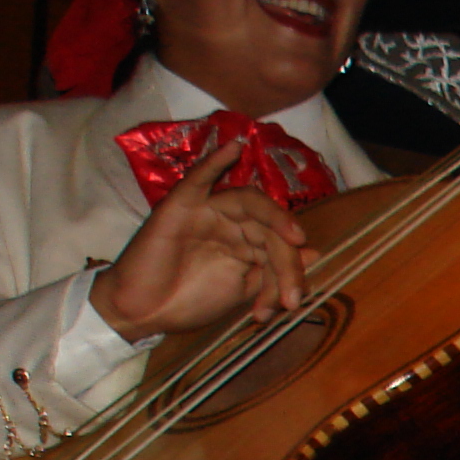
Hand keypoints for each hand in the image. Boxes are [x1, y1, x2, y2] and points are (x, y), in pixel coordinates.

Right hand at [90, 145, 309, 341]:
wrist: (144, 313)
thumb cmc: (189, 301)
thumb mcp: (242, 290)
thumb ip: (274, 271)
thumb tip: (315, 252)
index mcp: (247, 241)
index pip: (280, 244)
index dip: (291, 272)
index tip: (293, 301)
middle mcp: (231, 222)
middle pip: (271, 226)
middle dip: (287, 260)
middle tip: (292, 294)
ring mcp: (207, 210)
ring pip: (250, 204)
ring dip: (276, 219)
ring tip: (295, 238)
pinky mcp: (182, 204)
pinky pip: (200, 177)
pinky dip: (216, 160)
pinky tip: (235, 146)